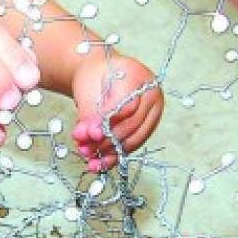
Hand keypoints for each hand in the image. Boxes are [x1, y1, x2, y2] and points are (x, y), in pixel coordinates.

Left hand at [71, 52, 162, 171]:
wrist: (99, 74)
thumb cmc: (94, 76)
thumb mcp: (86, 90)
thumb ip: (86, 114)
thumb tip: (84, 136)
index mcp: (138, 77)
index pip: (127, 106)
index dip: (107, 123)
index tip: (89, 134)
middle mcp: (152, 95)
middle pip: (132, 125)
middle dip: (106, 141)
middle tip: (85, 148)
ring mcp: (153, 112)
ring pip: (134, 139)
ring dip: (109, 151)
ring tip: (88, 156)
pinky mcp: (148, 127)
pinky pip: (132, 145)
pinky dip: (114, 155)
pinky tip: (98, 163)